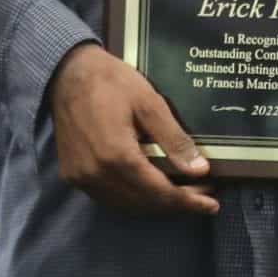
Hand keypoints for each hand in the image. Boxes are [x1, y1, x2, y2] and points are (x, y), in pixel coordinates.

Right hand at [48, 45, 216, 215]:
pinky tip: (150, 187)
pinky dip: (133, 198)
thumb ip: (174, 140)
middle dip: (176, 203)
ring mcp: (81, 177)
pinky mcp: (72, 175)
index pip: (159, 193)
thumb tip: (200, 170)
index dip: (188, 202)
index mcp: (116, 156)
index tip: (212, 204)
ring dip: (155, 203)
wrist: (66, 72)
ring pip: (126, 205)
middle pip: (144, 203)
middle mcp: (96, 174)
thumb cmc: (110, 81)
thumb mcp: (149, 103)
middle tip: (202, 193)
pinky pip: (108, 197)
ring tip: (181, 191)